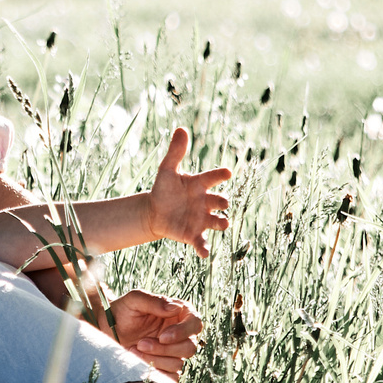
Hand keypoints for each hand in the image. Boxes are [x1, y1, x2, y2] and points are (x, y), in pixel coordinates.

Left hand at [106, 289, 202, 380]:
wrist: (107, 329)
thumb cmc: (123, 310)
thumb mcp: (135, 299)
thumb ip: (155, 301)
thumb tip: (175, 308)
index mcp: (178, 313)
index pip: (195, 323)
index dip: (182, 332)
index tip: (163, 337)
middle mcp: (180, 333)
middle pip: (189, 347)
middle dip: (164, 349)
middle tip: (141, 343)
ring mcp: (173, 352)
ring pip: (178, 363)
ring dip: (155, 359)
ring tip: (135, 349)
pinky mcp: (165, 367)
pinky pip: (170, 377)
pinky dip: (155, 371)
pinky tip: (139, 362)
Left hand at [143, 126, 231, 255]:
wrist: (155, 212)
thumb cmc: (164, 189)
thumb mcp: (167, 170)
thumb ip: (175, 152)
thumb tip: (181, 128)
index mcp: (200, 184)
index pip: (212, 177)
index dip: (220, 175)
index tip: (227, 172)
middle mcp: (205, 202)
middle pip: (219, 201)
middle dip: (222, 202)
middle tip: (222, 202)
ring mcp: (201, 219)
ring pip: (217, 222)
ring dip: (221, 223)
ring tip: (223, 224)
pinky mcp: (193, 234)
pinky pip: (201, 242)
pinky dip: (204, 248)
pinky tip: (205, 254)